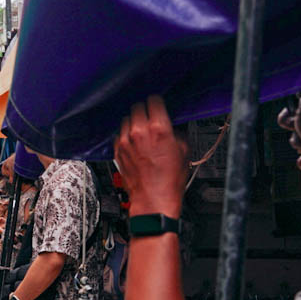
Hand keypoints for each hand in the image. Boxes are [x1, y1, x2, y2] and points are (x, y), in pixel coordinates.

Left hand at [113, 95, 188, 218]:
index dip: (158, 102)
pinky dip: (126, 135)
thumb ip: (177, 132)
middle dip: (145, 110)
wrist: (154, 199)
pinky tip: (135, 142)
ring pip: (126, 119)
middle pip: (137, 107)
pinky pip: (119, 134)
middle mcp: (138, 132)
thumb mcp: (184, 150)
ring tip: (143, 131)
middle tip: (151, 117)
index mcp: (158, 129)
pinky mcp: (117, 150)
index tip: (159, 104)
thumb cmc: (169, 179)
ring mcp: (125, 141)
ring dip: (134, 122)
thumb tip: (173, 125)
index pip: (153, 100)